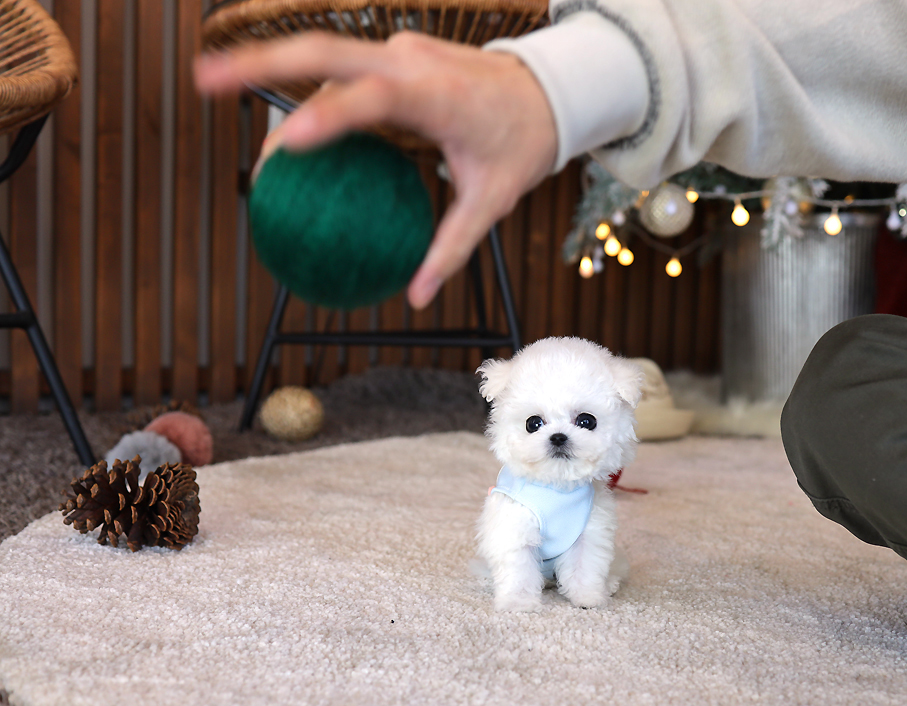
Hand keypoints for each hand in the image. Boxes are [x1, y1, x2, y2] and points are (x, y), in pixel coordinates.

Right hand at [195, 31, 557, 308]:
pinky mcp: (393, 55)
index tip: (290, 143)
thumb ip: (452, 248)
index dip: (329, 116)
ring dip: (271, 73)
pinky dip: (305, 92)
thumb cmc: (520, 147)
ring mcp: (398, 51)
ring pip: (324, 60)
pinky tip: (276, 124)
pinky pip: (341, 73)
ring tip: (216, 92)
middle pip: (324, 52)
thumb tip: (417, 298)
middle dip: (261, 60)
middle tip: (204, 79)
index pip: (375, 99)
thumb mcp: (493, 202)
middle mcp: (409, 61)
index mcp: (436, 93)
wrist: (548, 90)